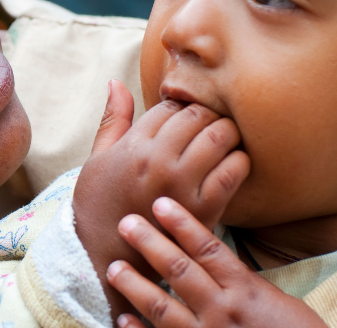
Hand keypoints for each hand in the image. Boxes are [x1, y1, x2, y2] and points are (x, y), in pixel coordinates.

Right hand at [74, 82, 249, 315]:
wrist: (106, 256)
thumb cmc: (101, 203)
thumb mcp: (97, 158)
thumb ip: (114, 119)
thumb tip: (116, 80)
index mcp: (133, 146)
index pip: (171, 106)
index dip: (179, 108)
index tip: (181, 119)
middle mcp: (159, 162)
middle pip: (199, 115)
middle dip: (205, 115)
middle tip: (205, 126)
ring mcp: (183, 185)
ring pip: (221, 136)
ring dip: (226, 133)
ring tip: (220, 141)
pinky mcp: (205, 209)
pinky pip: (235, 171)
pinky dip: (239, 161)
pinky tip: (229, 165)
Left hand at [106, 197, 326, 327]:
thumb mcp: (279, 302)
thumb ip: (245, 282)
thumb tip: (215, 260)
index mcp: (246, 291)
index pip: (208, 249)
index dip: (182, 224)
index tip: (160, 203)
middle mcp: (225, 311)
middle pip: (180, 271)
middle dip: (150, 245)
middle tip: (125, 222)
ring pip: (165, 309)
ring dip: (136, 286)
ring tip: (113, 267)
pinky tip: (122, 320)